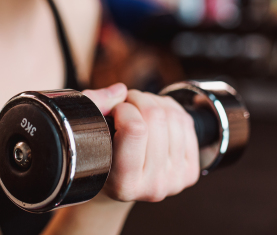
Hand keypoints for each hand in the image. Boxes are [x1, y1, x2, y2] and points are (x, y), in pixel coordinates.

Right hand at [83, 84, 199, 202]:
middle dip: (138, 100)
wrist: (119, 184)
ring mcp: (176, 180)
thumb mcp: (86, 134)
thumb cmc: (99, 157)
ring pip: (174, 117)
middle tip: (126, 105)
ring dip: (154, 102)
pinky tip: (156, 114)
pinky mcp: (191, 172)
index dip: (123, 109)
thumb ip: (94, 106)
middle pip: (156, 118)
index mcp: (124, 184)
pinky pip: (186, 122)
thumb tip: (121, 90)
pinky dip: (170, 108)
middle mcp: (153, 186)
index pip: (135, 129)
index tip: (114, 111)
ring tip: (139, 109)